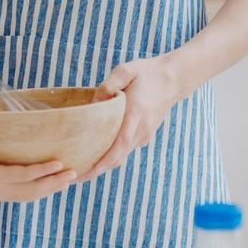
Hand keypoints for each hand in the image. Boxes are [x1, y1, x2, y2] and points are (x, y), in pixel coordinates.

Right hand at [0, 113, 76, 208]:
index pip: (23, 175)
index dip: (42, 170)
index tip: (59, 163)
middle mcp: (2, 190)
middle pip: (35, 189)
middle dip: (55, 181)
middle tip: (74, 173)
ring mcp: (3, 196)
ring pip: (33, 195)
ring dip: (51, 188)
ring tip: (69, 181)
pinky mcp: (2, 198)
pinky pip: (27, 196)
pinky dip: (41, 191)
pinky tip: (50, 187)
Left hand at [81, 56, 186, 181]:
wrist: (174, 79)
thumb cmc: (148, 73)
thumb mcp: (126, 71)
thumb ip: (108, 85)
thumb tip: (94, 103)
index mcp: (135, 113)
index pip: (119, 144)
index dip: (102, 161)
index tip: (85, 171)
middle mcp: (141, 129)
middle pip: (117, 157)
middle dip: (96, 170)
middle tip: (74, 176)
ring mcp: (144, 134)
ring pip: (121, 155)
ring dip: (103, 164)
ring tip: (81, 167)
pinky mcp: (145, 135)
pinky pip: (126, 149)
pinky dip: (112, 155)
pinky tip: (97, 152)